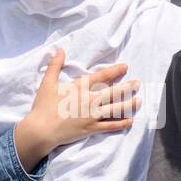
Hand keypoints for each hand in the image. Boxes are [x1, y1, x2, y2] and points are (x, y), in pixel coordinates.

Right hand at [13, 49, 140, 171]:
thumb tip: (60, 50)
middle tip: (138, 83)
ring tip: (139, 101)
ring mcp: (92, 115)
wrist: (42, 130)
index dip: (115, 70)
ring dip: (130, 104)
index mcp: (80, 87)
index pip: (102, 76)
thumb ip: (55, 65)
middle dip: (128, 87)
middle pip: (115, 92)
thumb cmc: (43, 106)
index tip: (125, 67)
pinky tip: (130, 121)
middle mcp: (89, 100)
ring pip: (116, 108)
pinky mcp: (92, 128)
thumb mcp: (47, 83)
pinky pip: (111, 126)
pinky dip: (122, 123)